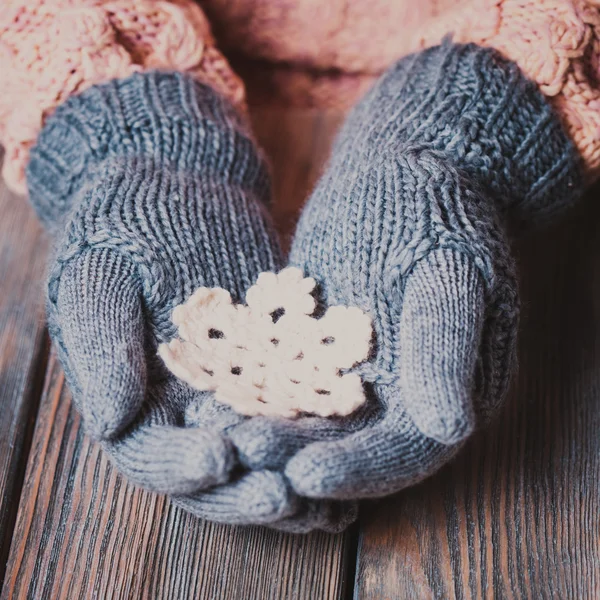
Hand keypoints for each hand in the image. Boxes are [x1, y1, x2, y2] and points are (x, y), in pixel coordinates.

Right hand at [28, 70, 355, 528]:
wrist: (182, 186)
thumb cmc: (125, 227)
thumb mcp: (99, 279)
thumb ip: (102, 348)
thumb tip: (111, 423)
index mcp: (132, 400)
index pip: (151, 454)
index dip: (180, 467)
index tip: (218, 460)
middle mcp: (185, 408)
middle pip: (214, 471)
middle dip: (246, 489)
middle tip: (283, 495)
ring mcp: (235, 390)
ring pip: (262, 452)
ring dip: (292, 477)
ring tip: (327, 498)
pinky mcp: (277, 366)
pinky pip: (300, 406)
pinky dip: (321, 431)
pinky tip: (350, 445)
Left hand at [225, 41, 582, 498]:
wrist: (398, 172)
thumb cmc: (436, 211)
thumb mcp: (450, 271)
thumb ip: (447, 345)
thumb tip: (451, 427)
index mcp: (453, 387)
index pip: (408, 450)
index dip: (360, 469)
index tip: (307, 476)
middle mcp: (404, 392)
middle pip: (352, 447)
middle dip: (301, 457)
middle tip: (247, 459)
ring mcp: (358, 371)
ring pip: (312, 420)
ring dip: (270, 433)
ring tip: (220, 437)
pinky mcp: (317, 347)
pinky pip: (285, 380)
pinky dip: (254, 394)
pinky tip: (213, 399)